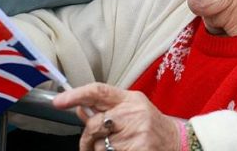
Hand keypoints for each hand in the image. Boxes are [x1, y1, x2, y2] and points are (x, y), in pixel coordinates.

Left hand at [53, 83, 180, 150]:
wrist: (178, 142)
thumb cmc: (150, 125)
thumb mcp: (131, 109)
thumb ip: (106, 107)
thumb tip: (78, 107)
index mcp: (130, 99)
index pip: (98, 91)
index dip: (76, 95)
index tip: (59, 102)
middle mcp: (133, 113)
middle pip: (94, 124)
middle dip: (87, 138)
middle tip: (88, 144)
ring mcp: (137, 133)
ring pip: (101, 146)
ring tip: (116, 148)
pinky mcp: (139, 150)